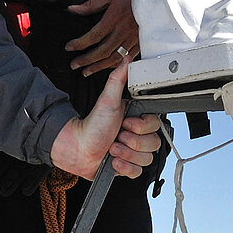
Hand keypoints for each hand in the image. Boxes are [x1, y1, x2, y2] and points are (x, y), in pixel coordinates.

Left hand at [48, 60, 161, 179]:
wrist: (76, 147)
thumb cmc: (92, 123)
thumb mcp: (108, 100)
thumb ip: (118, 79)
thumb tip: (127, 59)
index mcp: (138, 119)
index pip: (156, 126)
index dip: (141, 127)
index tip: (125, 123)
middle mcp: (138, 136)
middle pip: (153, 144)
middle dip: (131, 142)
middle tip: (116, 136)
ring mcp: (133, 152)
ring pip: (146, 159)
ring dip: (126, 155)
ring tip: (111, 149)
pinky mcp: (127, 167)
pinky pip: (138, 172)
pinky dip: (124, 167)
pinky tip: (113, 161)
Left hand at [65, 0, 140, 74]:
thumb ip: (90, 5)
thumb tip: (72, 9)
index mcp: (113, 19)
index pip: (92, 37)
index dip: (79, 44)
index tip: (69, 48)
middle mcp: (122, 31)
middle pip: (102, 51)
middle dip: (86, 60)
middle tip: (75, 65)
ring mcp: (132, 38)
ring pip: (114, 58)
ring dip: (99, 66)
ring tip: (88, 71)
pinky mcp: (140, 42)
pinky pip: (127, 57)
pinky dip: (116, 65)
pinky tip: (108, 67)